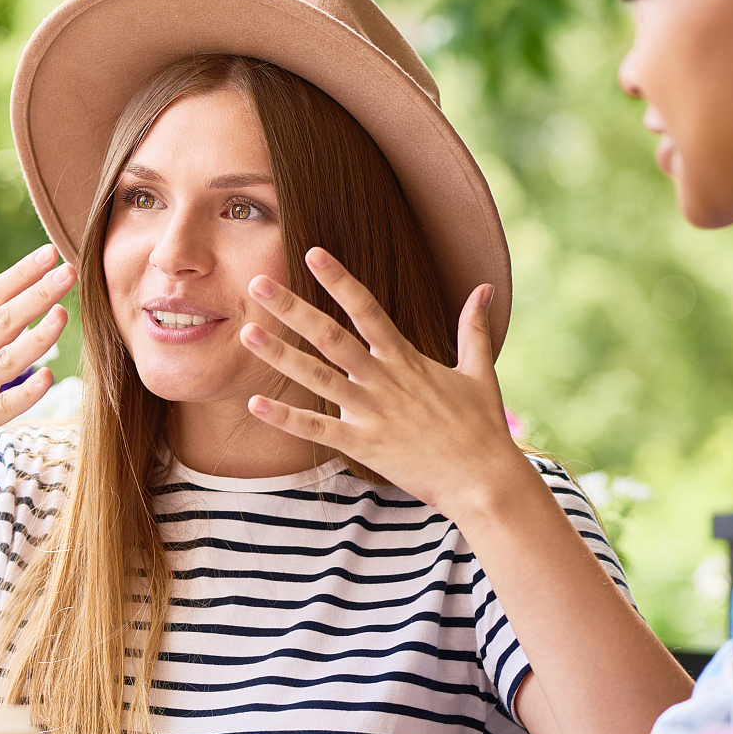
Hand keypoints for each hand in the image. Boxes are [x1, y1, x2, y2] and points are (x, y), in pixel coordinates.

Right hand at [0, 244, 75, 496]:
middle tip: (68, 271)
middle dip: (37, 294)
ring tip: (64, 314)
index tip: (48, 254)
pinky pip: (2, 407)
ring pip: (7, 360)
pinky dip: (25, 393)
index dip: (20, 275)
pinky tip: (49, 378)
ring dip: (37, 338)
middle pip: (3, 321)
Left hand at [239, 248, 534, 522]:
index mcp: (406, 358)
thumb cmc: (482, 427)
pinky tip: (255, 403)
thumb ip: (474, 328)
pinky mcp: (363, 445)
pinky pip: (317, 430)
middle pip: (330, 337)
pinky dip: (286, 418)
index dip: (339, 280)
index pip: (366, 309)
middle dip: (292, 309)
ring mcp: (370, 412)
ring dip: (280, 356)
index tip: (312, 253)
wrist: (484, 479)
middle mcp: (383, 380)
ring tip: (247, 333)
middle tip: (257, 285)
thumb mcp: (479, 371)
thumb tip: (486, 287)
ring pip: (316, 378)